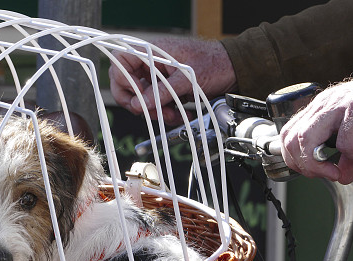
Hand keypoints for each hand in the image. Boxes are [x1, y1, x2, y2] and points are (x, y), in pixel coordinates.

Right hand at [108, 37, 235, 123]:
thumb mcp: (186, 79)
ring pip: (142, 99)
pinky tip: (178, 115)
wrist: (232, 70)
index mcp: (151, 51)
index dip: (125, 81)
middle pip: (126, 84)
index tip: (140, 94)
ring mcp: (156, 77)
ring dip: (155, 111)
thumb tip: (141, 104)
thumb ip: (162, 91)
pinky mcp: (165, 90)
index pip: (120, 63)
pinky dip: (164, 113)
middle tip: (151, 111)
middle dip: (138, 103)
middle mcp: (150, 63)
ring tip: (173, 115)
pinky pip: (156, 104)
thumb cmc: (213, 63)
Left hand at [279, 76, 352, 183]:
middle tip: (324, 174)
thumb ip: (346, 157)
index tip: (309, 171)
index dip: (292, 158)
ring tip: (336, 171)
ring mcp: (337, 105)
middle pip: (292, 139)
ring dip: (318, 163)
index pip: (287, 134)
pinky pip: (345, 140)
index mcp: (317, 109)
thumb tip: (342, 178)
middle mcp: (323, 105)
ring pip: (307, 139)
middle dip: (303, 165)